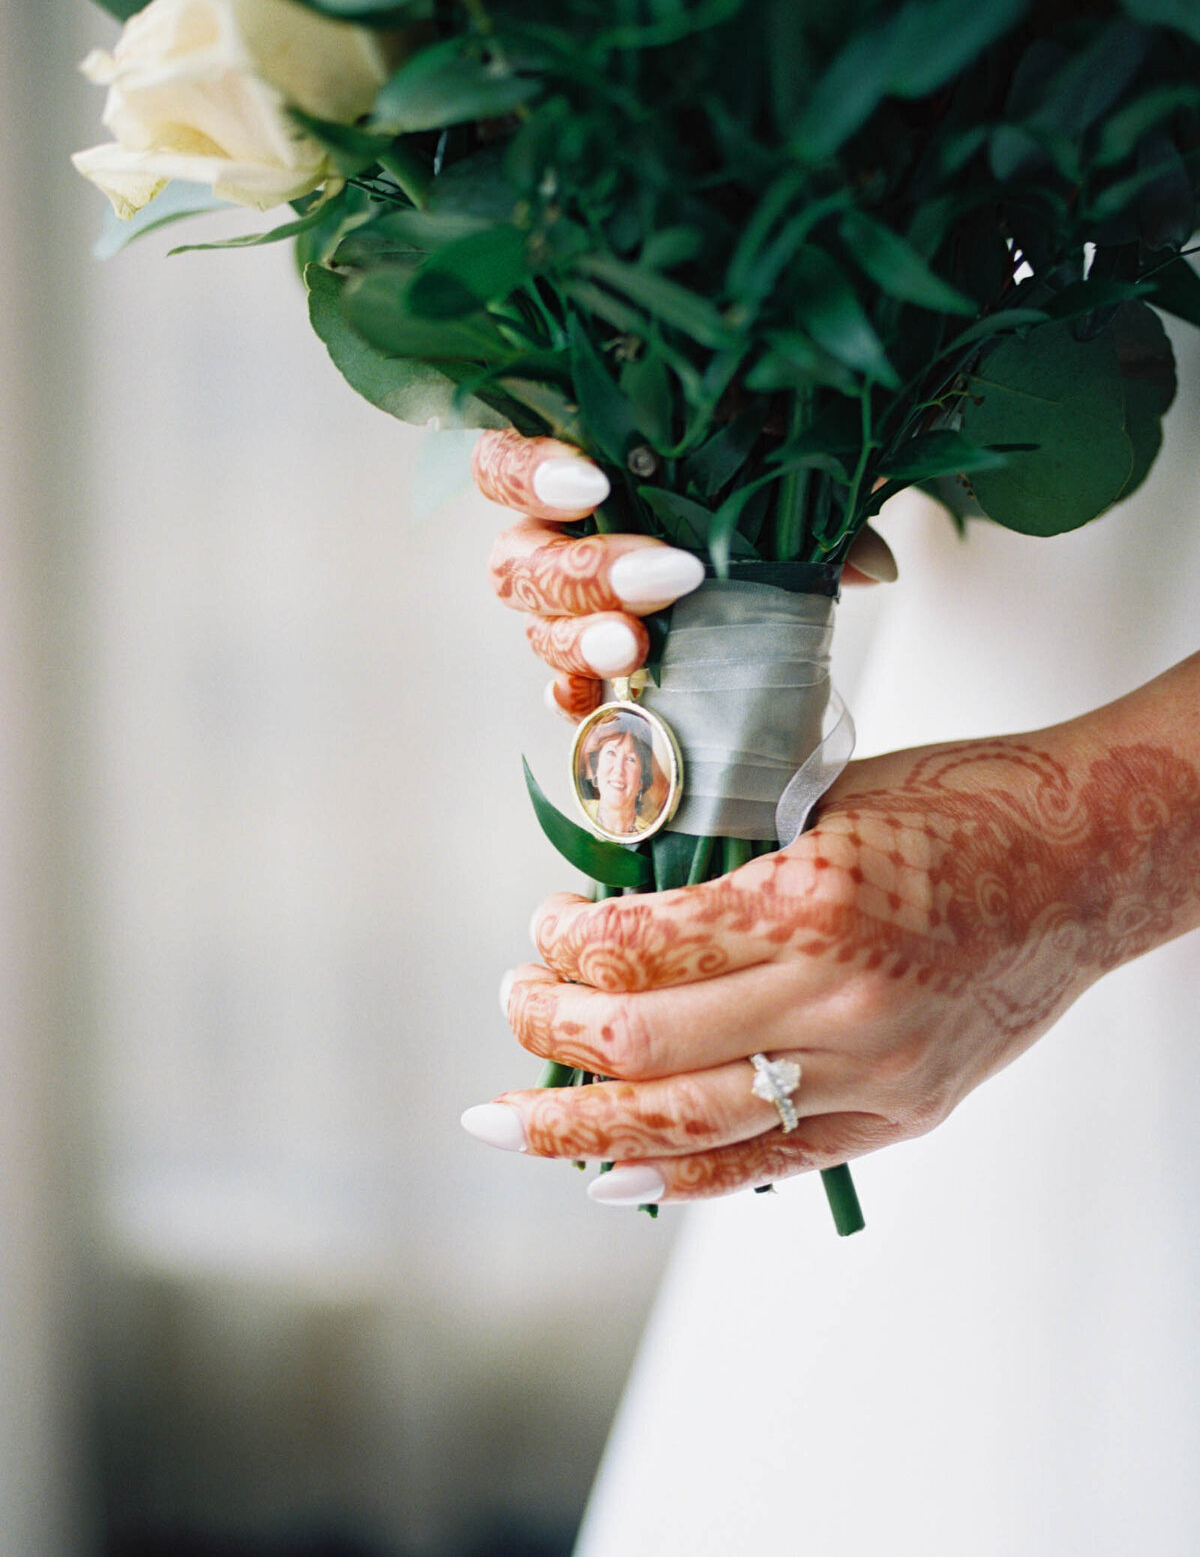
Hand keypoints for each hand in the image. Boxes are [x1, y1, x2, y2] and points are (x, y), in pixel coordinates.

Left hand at [462, 719, 1199, 1202]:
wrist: (1085, 862)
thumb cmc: (960, 804)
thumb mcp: (824, 797)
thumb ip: (725, 857)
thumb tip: (620, 902)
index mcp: (809, 898)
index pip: (639, 946)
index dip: (567, 942)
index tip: (548, 926)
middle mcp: (835, 999)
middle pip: (643, 1044)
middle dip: (550, 1030)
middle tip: (513, 1007)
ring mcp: (870, 1072)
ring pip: (689, 1123)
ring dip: (581, 1127)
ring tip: (508, 1122)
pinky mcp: (897, 1115)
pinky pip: (766, 1162)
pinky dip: (679, 1175)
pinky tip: (612, 1174)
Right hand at [472, 430, 896, 719]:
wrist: (773, 575)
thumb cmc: (755, 495)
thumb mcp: (779, 466)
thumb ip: (810, 488)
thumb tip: (876, 568)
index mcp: (581, 474)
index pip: (504, 464)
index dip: (529, 474)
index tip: (595, 484)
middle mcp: (555, 546)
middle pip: (521, 562)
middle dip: (588, 572)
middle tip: (668, 578)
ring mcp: (567, 618)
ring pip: (537, 631)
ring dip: (584, 640)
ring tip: (639, 649)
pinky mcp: (592, 676)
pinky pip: (563, 696)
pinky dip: (580, 703)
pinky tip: (606, 706)